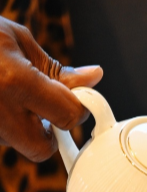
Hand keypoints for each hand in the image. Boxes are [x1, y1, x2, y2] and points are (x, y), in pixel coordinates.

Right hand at [0, 17, 102, 161]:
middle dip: (48, 135)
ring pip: (19, 144)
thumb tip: (93, 78)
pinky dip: (5, 125)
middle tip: (41, 111)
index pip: (67, 114)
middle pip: (42, 149)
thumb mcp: (18, 42)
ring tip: (8, 94)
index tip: (76, 100)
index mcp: (14, 81)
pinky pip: (2, 138)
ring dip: (23, 127)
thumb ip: (56, 69)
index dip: (77, 109)